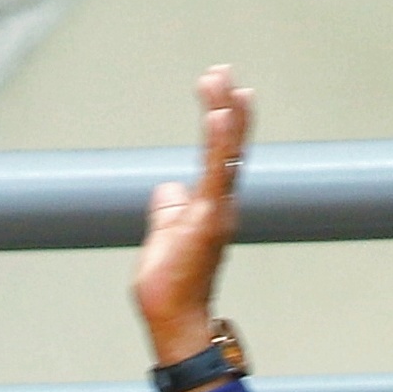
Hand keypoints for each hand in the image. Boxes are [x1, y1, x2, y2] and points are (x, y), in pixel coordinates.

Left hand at [129, 68, 251, 370]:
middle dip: (226, 107)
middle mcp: (222, 205)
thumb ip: (167, 206)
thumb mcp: (163, 234)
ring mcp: (217, 211)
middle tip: (222, 71)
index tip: (220, 92)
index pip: (219, 156)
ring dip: (224, 114)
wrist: (175, 320)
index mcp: (211, 207)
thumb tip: (167, 187)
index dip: (221, 123)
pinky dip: (218, 141)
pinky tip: (219, 113)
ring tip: (222, 79)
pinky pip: (215, 171)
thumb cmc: (170, 287)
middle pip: (229, 147)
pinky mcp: (207, 217)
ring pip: (225, 153)